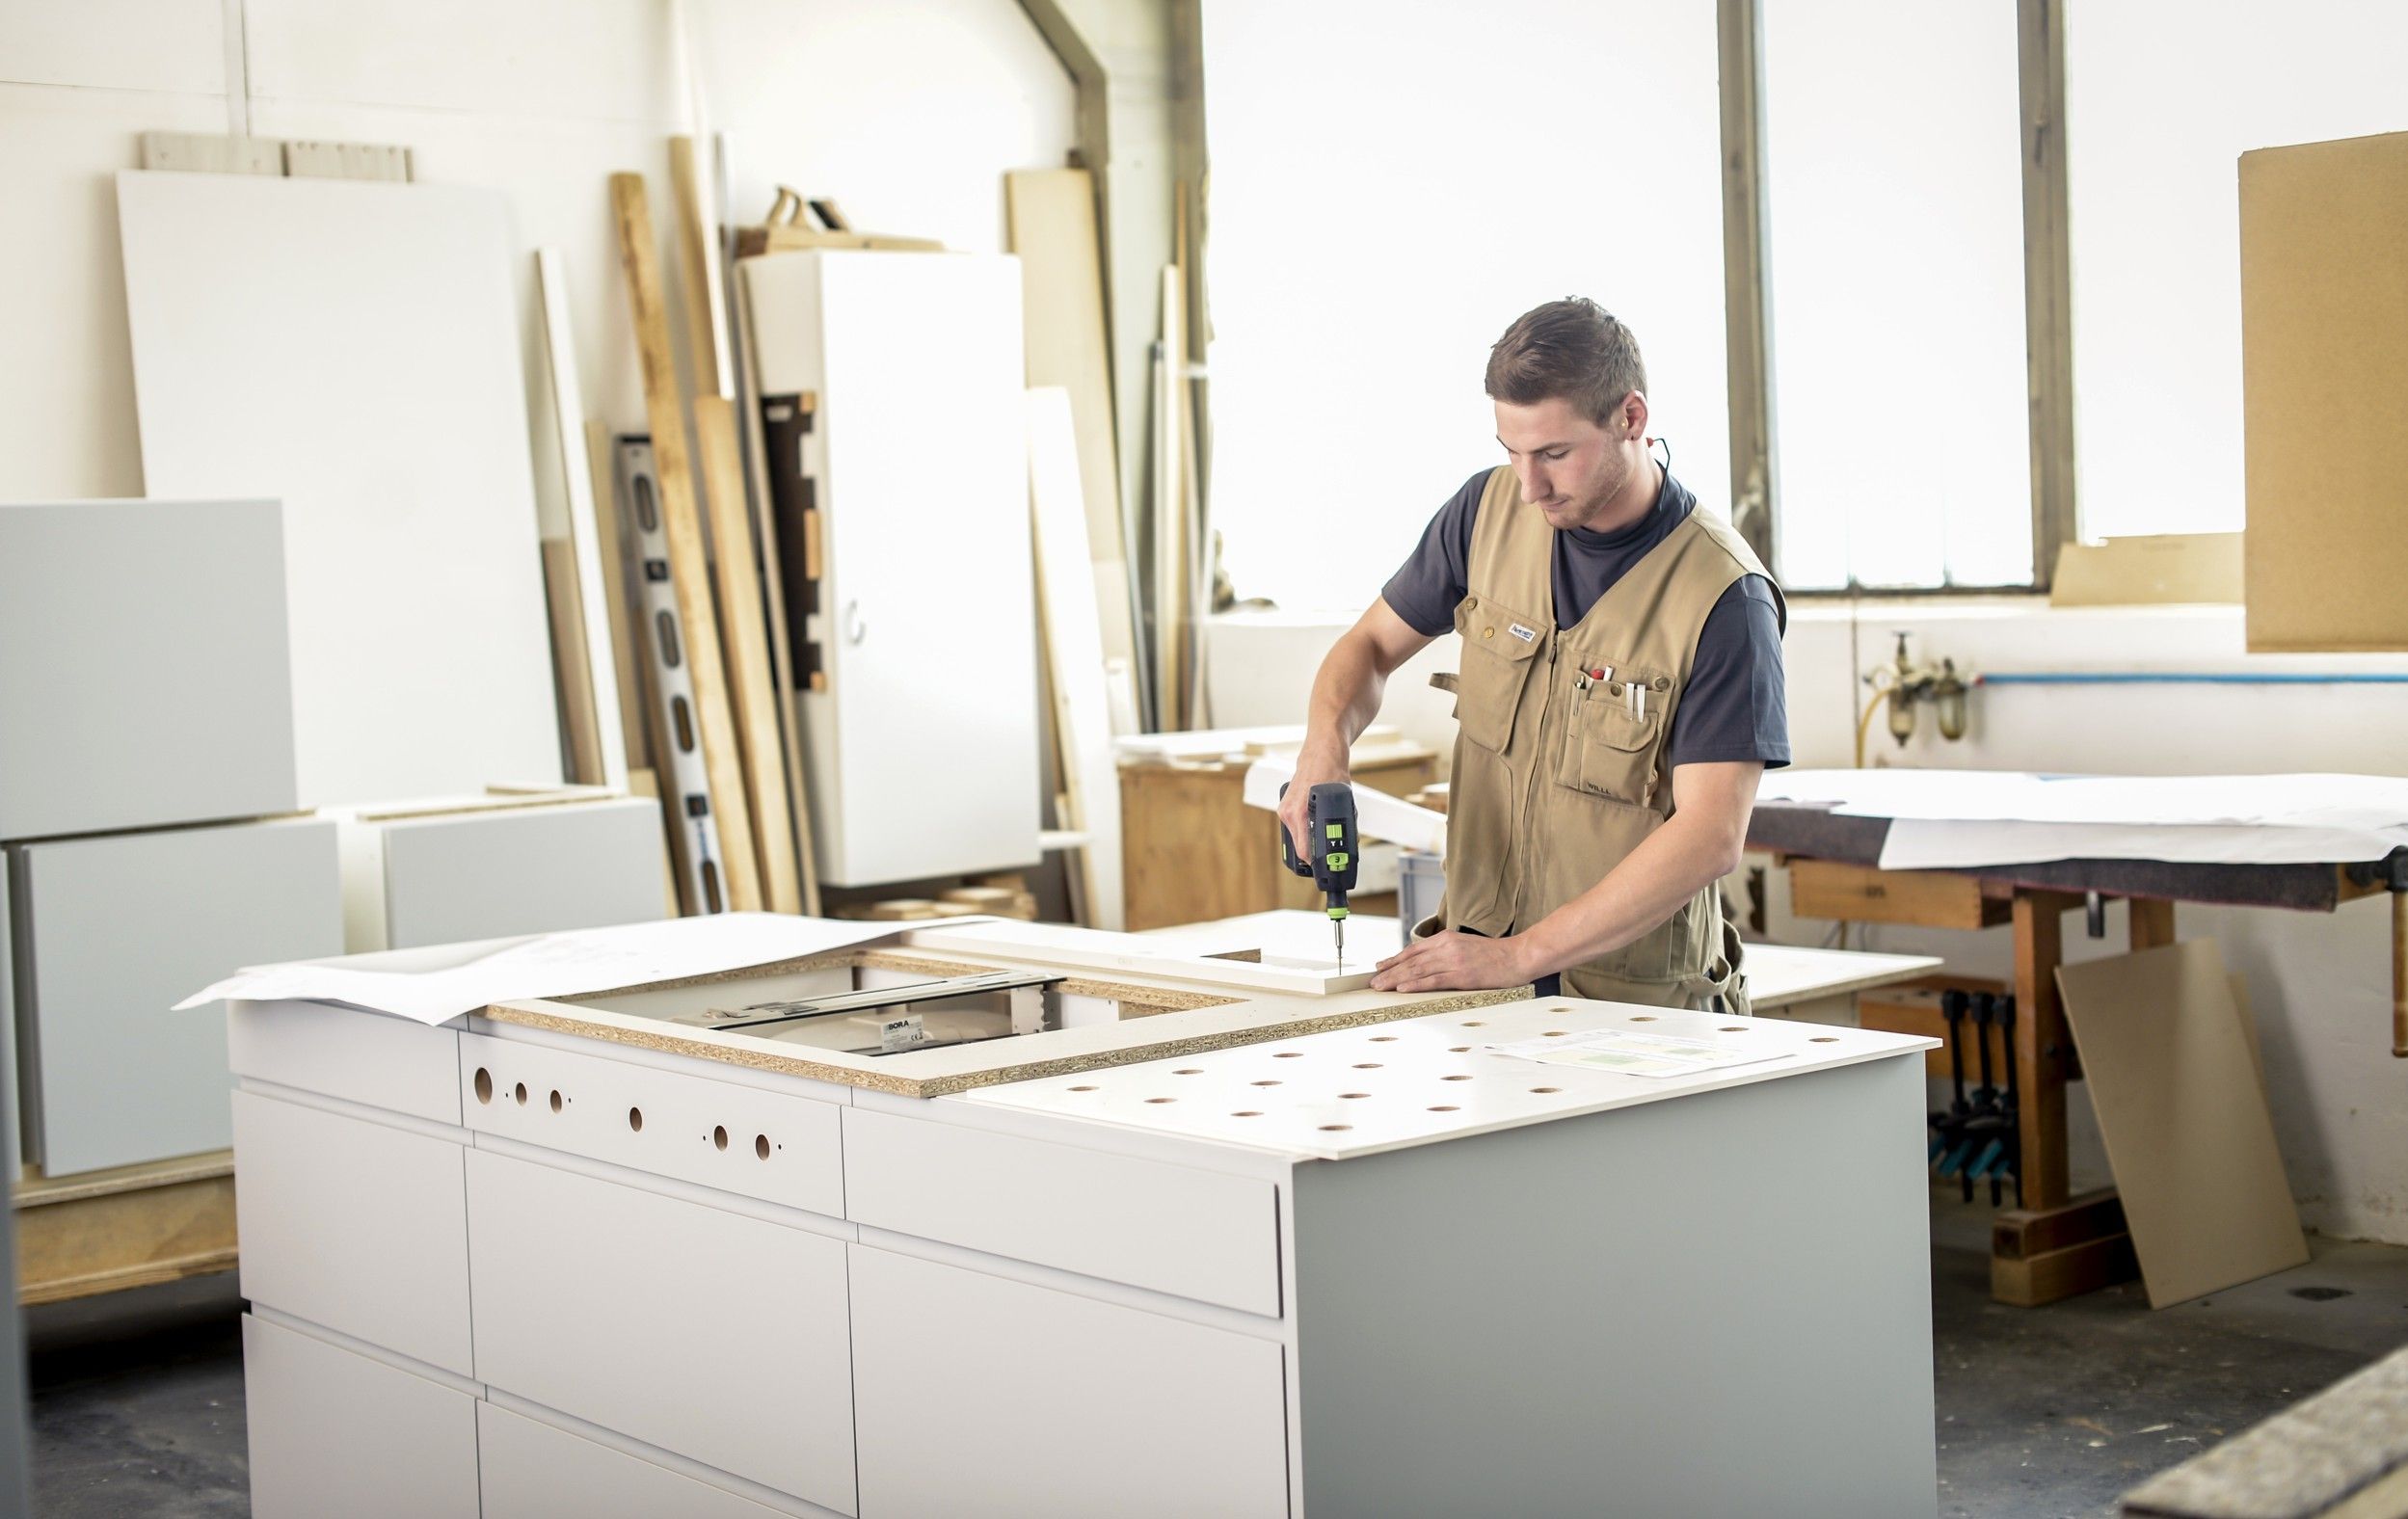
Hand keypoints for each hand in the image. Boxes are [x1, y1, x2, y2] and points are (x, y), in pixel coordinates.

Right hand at [1278, 741, 1350, 861]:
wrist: (1321, 753)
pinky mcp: (1284, 806)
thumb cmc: (1332, 773)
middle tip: (1329, 854)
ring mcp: (1284, 809)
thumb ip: (1345, 823)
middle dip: (1314, 852)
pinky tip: (1314, 825)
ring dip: (1308, 840)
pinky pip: (1293, 826)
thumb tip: (1350, 842)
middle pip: (1299, 847)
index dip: (1316, 863)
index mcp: (1300, 814)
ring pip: (1296, 837)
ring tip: (1322, 837)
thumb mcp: (1344, 801)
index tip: (1325, 867)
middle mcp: (1288, 813)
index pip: (1303, 852)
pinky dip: (1303, 830)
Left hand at [1371, 930, 1535, 992]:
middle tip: (1373, 981)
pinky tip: (1402, 988)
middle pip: (1411, 960)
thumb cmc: (1495, 955)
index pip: (1413, 950)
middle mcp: (1447, 946)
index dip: (1394, 959)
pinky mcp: (1463, 975)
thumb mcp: (1465, 946)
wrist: (1519, 956)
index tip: (1380, 967)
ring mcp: (1454, 961)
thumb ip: (1445, 951)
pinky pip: (1434, 980)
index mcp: (1447, 938)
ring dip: (1396, 979)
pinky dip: (1416, 984)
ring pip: (1418, 971)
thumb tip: (1425, 964)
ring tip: (1380, 987)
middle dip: (1389, 971)